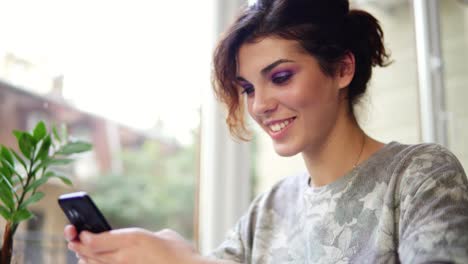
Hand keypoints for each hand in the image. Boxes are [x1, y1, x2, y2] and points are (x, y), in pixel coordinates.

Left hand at [64, 225, 203, 263]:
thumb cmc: (182, 253)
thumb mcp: (165, 236)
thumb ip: (149, 236)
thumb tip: (145, 239)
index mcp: (134, 239)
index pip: (97, 240)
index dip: (84, 236)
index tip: (80, 231)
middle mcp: (125, 256)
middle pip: (91, 253)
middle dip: (78, 245)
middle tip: (72, 239)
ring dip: (85, 257)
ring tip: (80, 251)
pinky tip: (94, 262)